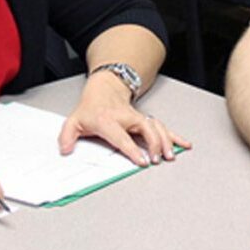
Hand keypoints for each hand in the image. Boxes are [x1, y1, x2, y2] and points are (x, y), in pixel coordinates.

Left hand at [58, 72, 191, 166]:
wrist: (104, 88)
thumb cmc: (92, 107)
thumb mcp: (74, 121)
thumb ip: (67, 136)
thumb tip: (65, 150)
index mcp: (109, 121)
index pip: (122, 137)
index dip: (132, 149)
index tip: (142, 161)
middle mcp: (126, 119)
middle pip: (145, 129)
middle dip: (154, 144)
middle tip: (158, 159)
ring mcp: (138, 118)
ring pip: (156, 126)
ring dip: (166, 141)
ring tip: (171, 154)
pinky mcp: (146, 119)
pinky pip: (162, 127)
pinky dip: (174, 136)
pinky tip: (183, 144)